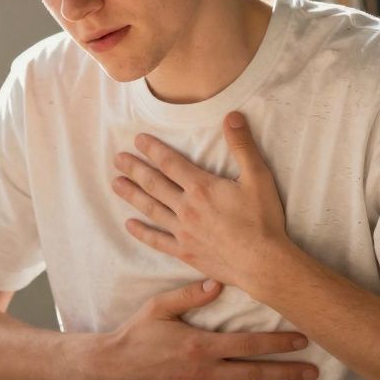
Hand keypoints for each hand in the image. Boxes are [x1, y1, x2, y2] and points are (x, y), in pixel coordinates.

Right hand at [83, 279, 316, 379]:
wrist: (111, 372)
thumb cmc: (135, 336)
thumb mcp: (158, 308)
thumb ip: (189, 295)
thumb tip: (217, 281)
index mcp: (200, 345)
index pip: (249, 343)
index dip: (278, 342)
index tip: (302, 340)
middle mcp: (205, 372)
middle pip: (255, 373)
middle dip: (288, 372)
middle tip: (314, 372)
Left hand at [112, 111, 291, 289]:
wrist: (263, 263)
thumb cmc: (263, 220)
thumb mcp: (258, 177)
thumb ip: (242, 146)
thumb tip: (232, 116)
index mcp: (201, 188)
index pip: (170, 163)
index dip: (152, 149)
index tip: (137, 140)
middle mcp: (186, 208)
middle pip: (154, 184)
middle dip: (135, 169)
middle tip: (117, 159)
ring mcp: (183, 232)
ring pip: (151, 209)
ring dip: (132, 195)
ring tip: (116, 184)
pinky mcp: (185, 252)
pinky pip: (157, 240)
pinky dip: (142, 232)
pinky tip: (129, 225)